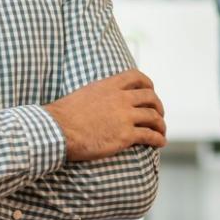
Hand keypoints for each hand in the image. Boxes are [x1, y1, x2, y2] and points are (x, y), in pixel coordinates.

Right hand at [45, 70, 166, 160]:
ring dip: (161, 124)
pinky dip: (158, 139)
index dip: (148, 84)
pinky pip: (149, 135)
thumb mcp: (84, 94)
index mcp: (109, 86)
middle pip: (150, 98)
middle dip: (158, 106)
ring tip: (161, 131)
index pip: (136, 77)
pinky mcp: (125, 135)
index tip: (151, 91)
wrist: (57, 130)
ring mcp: (124, 117)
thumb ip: (99, 94)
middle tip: (158, 114)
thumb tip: (100, 100)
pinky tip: (160, 143)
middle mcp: (120, 98)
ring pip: (153, 117)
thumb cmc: (64, 115)